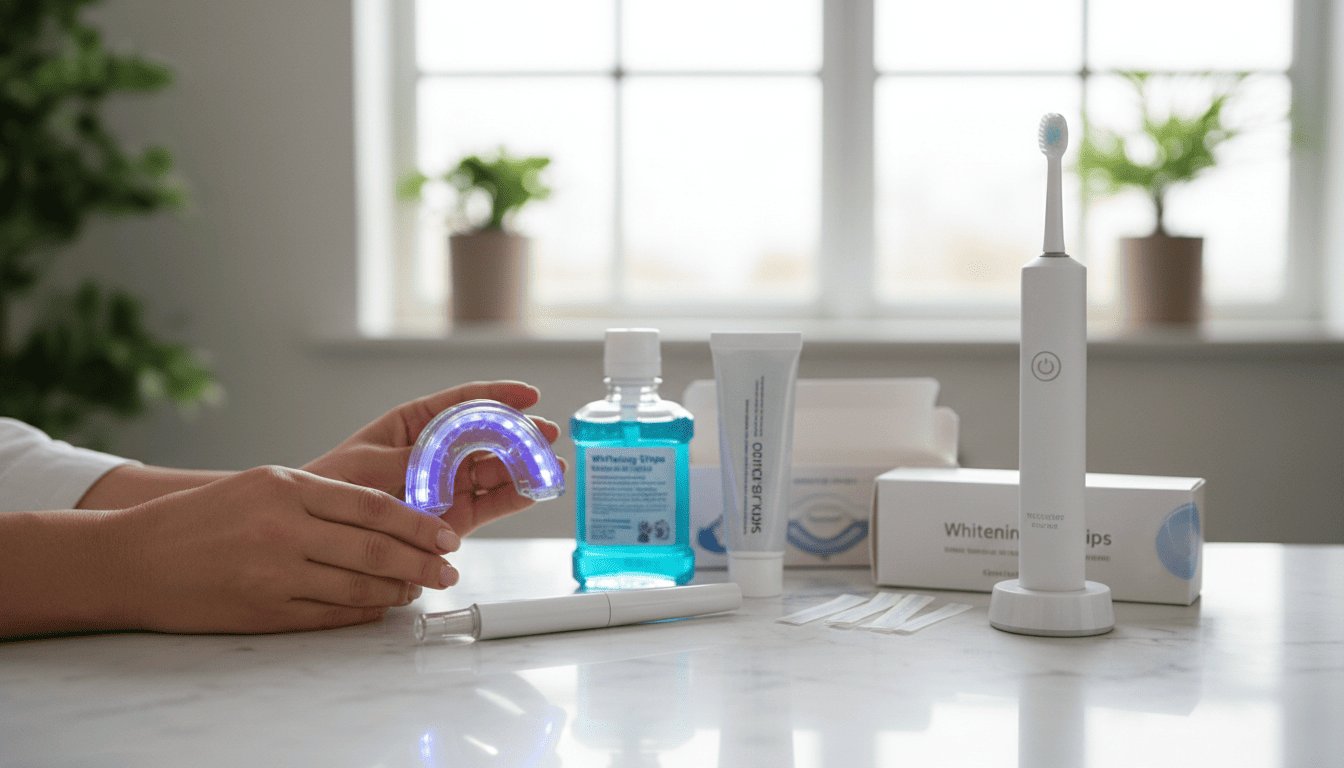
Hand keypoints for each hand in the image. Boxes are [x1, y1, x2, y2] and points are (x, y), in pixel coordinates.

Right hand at [115, 466, 460, 633]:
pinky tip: (383, 606)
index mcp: (287, 488)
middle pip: (374, 548)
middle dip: (422, 561)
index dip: (418, 523)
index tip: (446, 534)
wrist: (135, 558)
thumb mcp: (263, 485)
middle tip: (449, 569)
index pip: (372, 505)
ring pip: (358, 586)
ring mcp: (275, 573)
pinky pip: (331, 615)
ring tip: (421, 587)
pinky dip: (364, 612)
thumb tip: (388, 516)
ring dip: (398, 589)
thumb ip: (322, 497)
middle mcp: (284, 529)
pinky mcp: (265, 610)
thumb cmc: (202, 518)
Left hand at [302, 380, 563, 535]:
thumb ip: (414, 459)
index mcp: (416, 424)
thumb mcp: (371, 464)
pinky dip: (512, 498)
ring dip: (524, 466)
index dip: (498, 396)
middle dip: (520, 433)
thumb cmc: (336, 486)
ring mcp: (450, 484)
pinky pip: (490, 504)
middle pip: (489, 437)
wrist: (322, 530)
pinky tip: (533, 491)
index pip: (463, 403)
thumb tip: (449, 455)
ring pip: (496, 470)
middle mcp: (439, 452)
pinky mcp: (454, 516)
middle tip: (545, 432)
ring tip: (550, 464)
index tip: (528, 393)